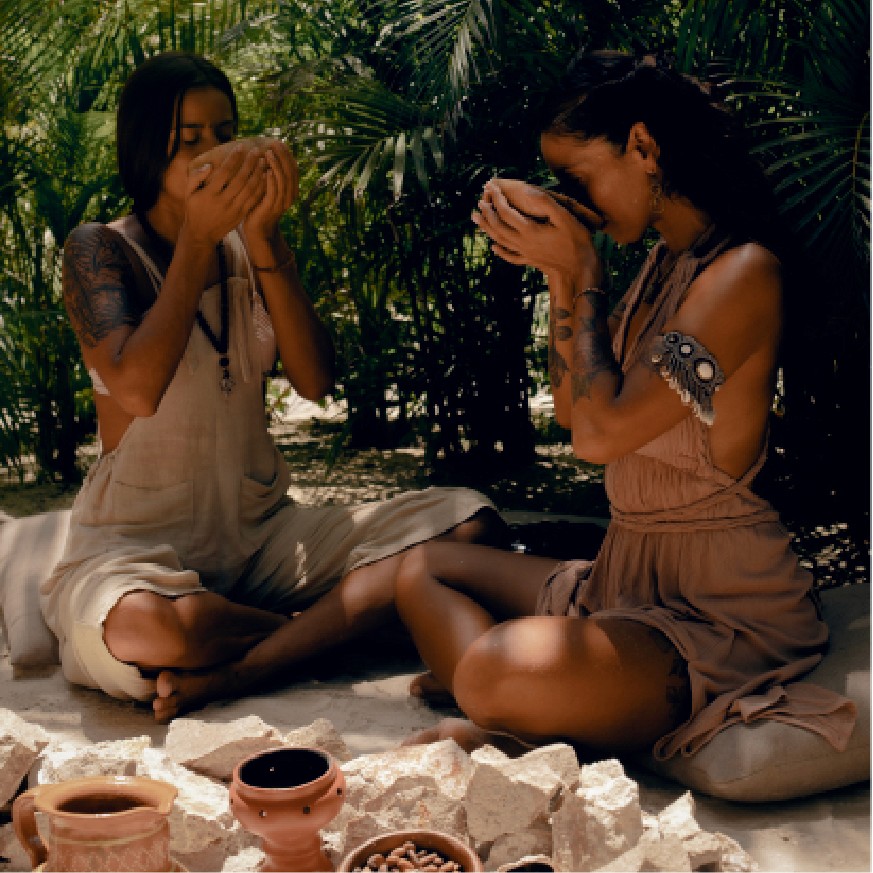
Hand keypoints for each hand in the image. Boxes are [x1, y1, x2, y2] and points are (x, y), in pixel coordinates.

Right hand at [183, 141, 268, 246]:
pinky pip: (253, 200)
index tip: (241, 146)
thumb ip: (196, 177)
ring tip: (263, 161)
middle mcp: (223, 201)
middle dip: (250, 163)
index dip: (234, 158)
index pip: (225, 172)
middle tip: (257, 150)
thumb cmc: (195, 208)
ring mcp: (233, 209)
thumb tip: (209, 165)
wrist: (202, 234)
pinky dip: (260, 188)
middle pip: (240, 179)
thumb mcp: (189, 193)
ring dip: (258, 174)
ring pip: (249, 189)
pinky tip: (265, 178)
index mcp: (209, 193)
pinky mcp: (241, 215)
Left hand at [241, 139, 298, 244]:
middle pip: (289, 172)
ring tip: (268, 153)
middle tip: (274, 144)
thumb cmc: (259, 206)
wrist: (257, 229)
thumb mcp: (266, 188)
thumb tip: (265, 154)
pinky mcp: (272, 207)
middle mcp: (289, 196)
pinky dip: (271, 180)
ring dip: (276, 165)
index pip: (292, 168)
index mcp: (291, 190)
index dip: (286, 155)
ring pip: (282, 180)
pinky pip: (274, 191)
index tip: (278, 142)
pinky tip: (266, 169)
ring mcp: (282, 202)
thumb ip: (269, 174)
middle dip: (282, 157)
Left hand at [473, 178, 601, 281]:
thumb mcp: (564, 216)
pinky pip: (510, 256)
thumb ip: (545, 203)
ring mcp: (525, 253)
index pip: (506, 212)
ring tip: (476, 219)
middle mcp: (523, 242)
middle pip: (498, 227)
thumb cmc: (576, 240)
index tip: (491, 187)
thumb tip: (528, 191)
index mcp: (529, 230)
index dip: (497, 198)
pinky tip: (494, 247)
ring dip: (487, 228)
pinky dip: (500, 251)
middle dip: (487, 213)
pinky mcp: (530, 261)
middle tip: (479, 202)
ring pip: (500, 240)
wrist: (579, 268)